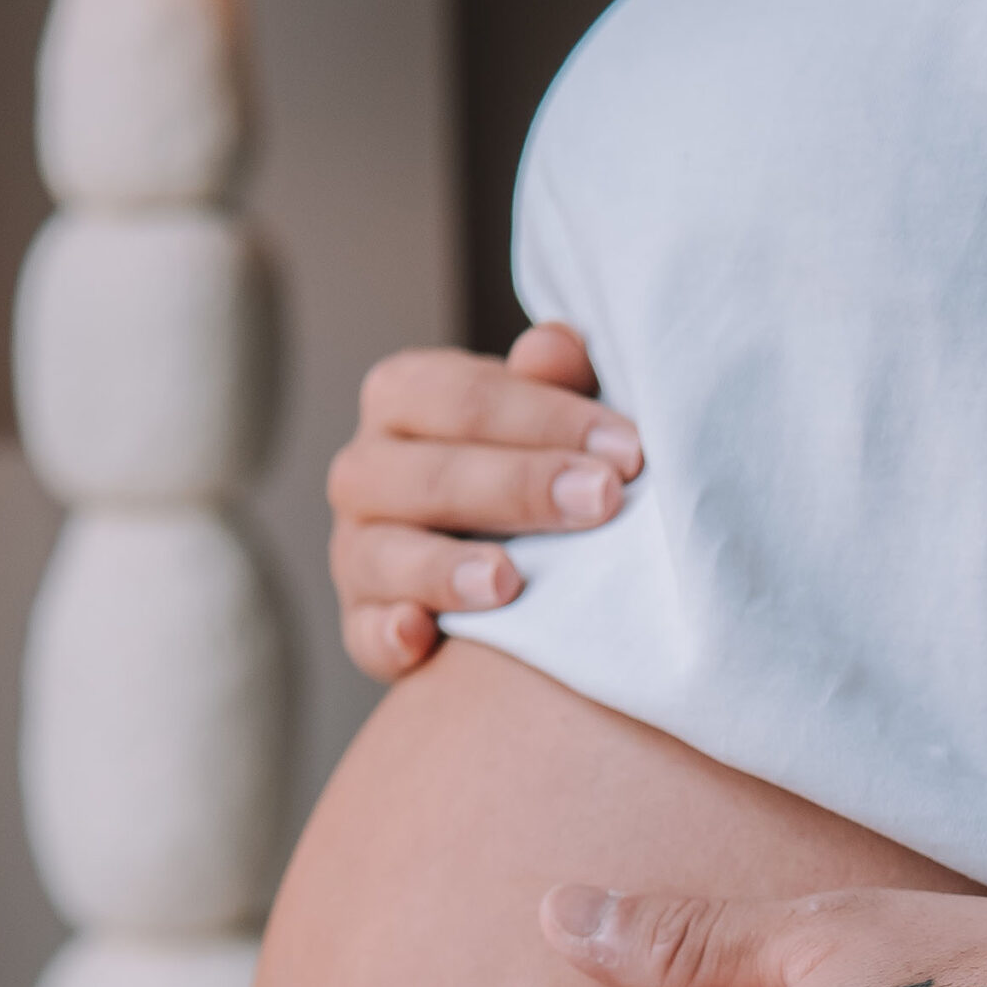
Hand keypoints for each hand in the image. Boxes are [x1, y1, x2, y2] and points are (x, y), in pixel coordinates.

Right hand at [327, 322, 642, 681]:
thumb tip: (554, 348)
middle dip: (519, 487)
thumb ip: (554, 384)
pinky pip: (365, 632)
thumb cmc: (532, 466)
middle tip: (600, 501)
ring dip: (445, 568)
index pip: (465, 398)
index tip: (629, 449)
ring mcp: (357, 551)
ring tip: (508, 582)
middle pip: (427, 474)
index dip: (548, 418)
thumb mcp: (549, 418)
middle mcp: (366, 470)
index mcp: (405, 398)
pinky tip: (423, 637)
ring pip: (381, 553)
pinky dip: (388, 635)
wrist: (507, 560)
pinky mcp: (364, 624)